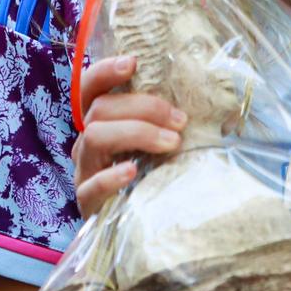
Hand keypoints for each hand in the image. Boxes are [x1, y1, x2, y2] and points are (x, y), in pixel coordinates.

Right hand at [70, 55, 184, 216]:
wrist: (141, 227)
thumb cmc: (153, 176)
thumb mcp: (158, 143)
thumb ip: (166, 121)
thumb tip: (207, 96)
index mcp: (102, 124)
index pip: (91, 89)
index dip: (106, 71)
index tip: (133, 63)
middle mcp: (87, 143)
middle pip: (100, 110)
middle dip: (143, 107)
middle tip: (179, 121)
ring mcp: (84, 172)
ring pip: (94, 137)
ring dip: (136, 133)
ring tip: (171, 142)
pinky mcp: (86, 202)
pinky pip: (92, 185)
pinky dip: (112, 175)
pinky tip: (132, 172)